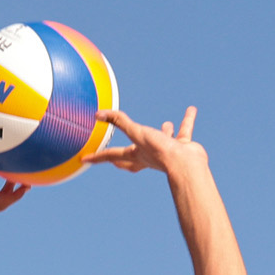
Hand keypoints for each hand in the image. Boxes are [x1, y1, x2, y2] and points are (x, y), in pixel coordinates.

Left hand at [81, 107, 209, 175]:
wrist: (186, 164)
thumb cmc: (160, 152)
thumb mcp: (136, 133)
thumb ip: (119, 122)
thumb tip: (98, 115)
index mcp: (136, 155)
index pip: (111, 155)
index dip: (97, 156)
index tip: (84, 159)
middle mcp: (150, 155)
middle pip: (135, 156)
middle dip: (128, 153)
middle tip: (121, 154)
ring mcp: (168, 152)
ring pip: (165, 139)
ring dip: (165, 132)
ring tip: (166, 124)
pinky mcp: (183, 147)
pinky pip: (185, 130)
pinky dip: (187, 121)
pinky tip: (190, 110)